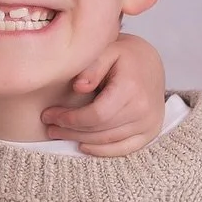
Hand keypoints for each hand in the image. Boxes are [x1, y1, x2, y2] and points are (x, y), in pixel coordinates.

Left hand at [41, 32, 165, 155]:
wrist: (151, 64)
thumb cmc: (125, 55)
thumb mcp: (107, 50)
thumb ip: (92, 67)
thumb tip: (78, 87)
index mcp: (131, 88)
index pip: (96, 114)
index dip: (71, 119)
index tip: (50, 115)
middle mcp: (143, 109)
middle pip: (100, 129)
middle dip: (70, 130)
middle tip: (49, 127)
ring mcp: (149, 123)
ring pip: (108, 140)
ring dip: (81, 140)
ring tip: (59, 134)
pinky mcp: (150, 131)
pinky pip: (124, 148)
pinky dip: (102, 150)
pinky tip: (83, 145)